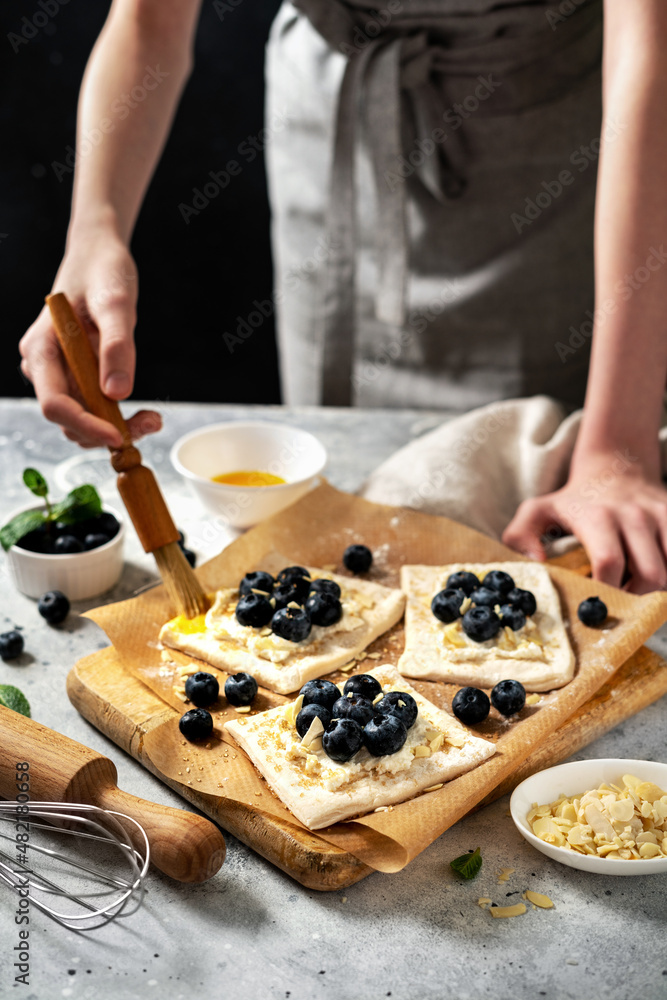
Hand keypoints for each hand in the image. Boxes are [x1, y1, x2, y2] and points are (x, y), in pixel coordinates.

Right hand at [19, 226, 160, 447]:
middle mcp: (44, 367)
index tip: (119, 435)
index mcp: (41, 349)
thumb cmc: (103, 270)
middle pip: (68, 419)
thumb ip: (117, 344)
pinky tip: (143, 411)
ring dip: (115, 428)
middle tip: (151, 422)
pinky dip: (117, 417)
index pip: (54, 404)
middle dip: (106, 431)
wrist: (99, 256)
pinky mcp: (78, 376)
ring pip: (82, 420)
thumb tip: (118, 392)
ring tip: (153, 417)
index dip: (85, 425)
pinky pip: (94, 408)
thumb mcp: (116, 302)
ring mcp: (60, 374)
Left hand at [502, 453, 666, 593]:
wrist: (615, 467)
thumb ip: (520, 536)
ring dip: (657, 590)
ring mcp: (660, 515)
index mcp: (597, 517)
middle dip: (636, 598)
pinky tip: (653, 575)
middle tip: (620, 602)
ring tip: (635, 589)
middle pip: (649, 574)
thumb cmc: (574, 500)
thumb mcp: (537, 511)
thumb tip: (537, 565)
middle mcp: (633, 515)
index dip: (605, 591)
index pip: (609, 563)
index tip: (596, 604)